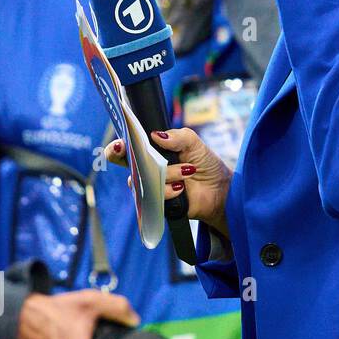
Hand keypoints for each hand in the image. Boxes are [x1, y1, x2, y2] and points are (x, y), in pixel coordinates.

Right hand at [104, 128, 232, 236]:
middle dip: (132, 160)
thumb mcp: (195, 144)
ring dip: (168, 173)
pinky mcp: (158, 203)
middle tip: (147, 158)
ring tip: (189, 171)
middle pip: (127, 165)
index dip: (117, 147)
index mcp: (152, 152)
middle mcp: (147, 169)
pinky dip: (169, 190)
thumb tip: (156, 135)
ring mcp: (151, 187)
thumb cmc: (205, 164)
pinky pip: (154, 196)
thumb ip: (178, 136)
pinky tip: (183, 188)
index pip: (127, 148)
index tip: (121, 144)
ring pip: (145, 179)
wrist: (220, 190)